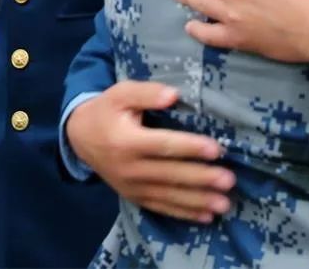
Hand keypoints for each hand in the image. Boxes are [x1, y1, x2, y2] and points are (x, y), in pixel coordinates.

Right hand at [65, 81, 234, 221]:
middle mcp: (129, 168)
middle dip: (201, 179)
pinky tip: (206, 216)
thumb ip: (146, 93)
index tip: (215, 149)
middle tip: (228, 181)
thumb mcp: (121, 92)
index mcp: (126, 141)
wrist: (80, 137)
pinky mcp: (134, 197)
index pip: (162, 145)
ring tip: (224, 204)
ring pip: (168, 196)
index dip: (189, 147)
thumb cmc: (107, 110)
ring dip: (197, 201)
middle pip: (170, 175)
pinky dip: (183, 213)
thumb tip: (173, 95)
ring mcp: (131, 186)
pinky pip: (161, 207)